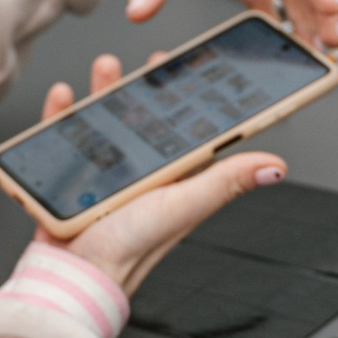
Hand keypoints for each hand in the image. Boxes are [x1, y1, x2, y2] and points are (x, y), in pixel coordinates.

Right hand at [37, 52, 284, 293]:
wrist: (75, 274)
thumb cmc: (130, 248)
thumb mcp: (184, 204)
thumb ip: (225, 182)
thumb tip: (275, 166)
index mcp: (173, 179)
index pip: (186, 131)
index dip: (190, 100)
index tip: (190, 69)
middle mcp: (141, 174)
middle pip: (144, 120)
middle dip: (145, 87)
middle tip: (151, 62)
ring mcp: (103, 174)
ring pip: (105, 122)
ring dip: (105, 91)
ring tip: (107, 66)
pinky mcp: (69, 178)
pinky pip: (64, 137)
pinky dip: (62, 113)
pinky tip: (65, 95)